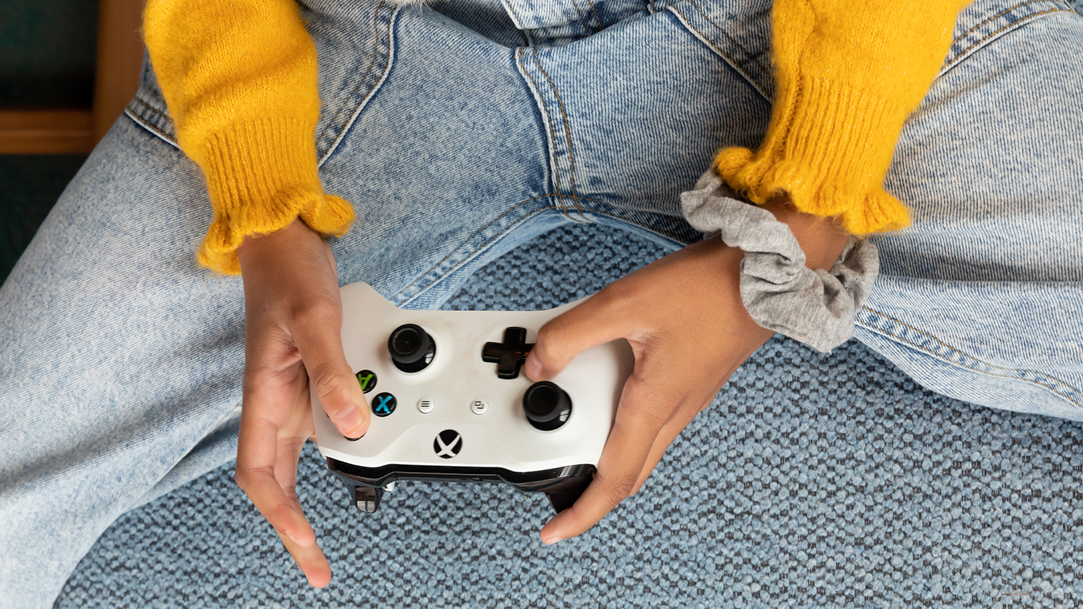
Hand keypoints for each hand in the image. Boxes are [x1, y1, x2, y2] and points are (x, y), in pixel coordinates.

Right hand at [234, 219, 369, 586]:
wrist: (285, 240)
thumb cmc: (287, 273)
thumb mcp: (314, 319)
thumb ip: (332, 373)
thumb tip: (353, 424)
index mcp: (264, 395)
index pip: (260, 474)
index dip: (279, 516)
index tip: (303, 545)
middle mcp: (278, 402)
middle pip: (282, 481)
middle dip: (297, 524)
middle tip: (319, 562)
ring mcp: (296, 393)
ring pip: (308, 456)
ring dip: (325, 487)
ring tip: (346, 517)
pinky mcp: (316, 379)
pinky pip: (330, 422)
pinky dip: (347, 442)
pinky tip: (367, 449)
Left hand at [527, 199, 849, 543]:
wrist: (767, 272)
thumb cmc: (708, 288)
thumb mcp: (623, 303)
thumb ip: (571, 335)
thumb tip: (538, 363)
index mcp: (657, 404)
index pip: (614, 478)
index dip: (581, 512)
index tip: (555, 531)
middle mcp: (676, 410)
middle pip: (628, 471)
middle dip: (590, 490)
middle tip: (556, 488)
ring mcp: (688, 397)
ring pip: (640, 443)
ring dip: (604, 447)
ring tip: (567, 419)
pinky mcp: (693, 380)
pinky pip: (652, 416)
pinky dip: (622, 417)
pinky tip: (604, 384)